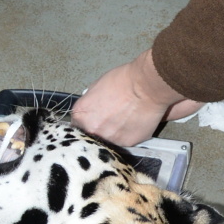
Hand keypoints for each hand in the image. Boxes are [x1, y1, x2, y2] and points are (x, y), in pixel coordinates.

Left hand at [72, 51, 201, 147]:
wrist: (145, 86)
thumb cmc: (122, 81)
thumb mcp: (96, 87)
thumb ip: (90, 102)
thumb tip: (91, 108)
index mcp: (81, 115)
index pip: (77, 124)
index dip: (87, 121)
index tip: (94, 118)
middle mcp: (93, 130)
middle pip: (92, 134)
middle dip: (100, 128)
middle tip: (111, 118)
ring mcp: (110, 138)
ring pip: (109, 139)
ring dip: (114, 132)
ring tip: (125, 119)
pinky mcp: (127, 143)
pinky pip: (124, 140)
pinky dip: (128, 133)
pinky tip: (134, 122)